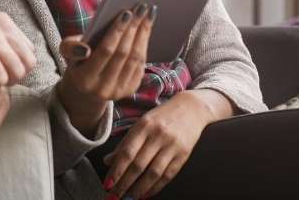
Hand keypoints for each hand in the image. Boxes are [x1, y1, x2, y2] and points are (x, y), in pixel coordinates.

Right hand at [0, 0, 35, 85]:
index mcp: (4, 21)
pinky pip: (1, 78)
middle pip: (29, 62)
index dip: (18, 64)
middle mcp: (4, 29)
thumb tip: (1, 49)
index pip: (29, 48)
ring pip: (19, 72)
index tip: (1, 70)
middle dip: (16, 76)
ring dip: (4, 83)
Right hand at [56, 3, 154, 134]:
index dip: (117, 31)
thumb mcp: (67, 51)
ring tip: (147, 13)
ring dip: (143, 33)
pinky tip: (146, 27)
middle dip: (134, 28)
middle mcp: (103, 89)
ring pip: (135, 58)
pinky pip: (141, 63)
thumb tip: (86, 49)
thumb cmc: (77, 58)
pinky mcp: (131, 89)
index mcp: (85, 79)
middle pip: (123, 53)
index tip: (127, 12)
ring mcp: (119, 91)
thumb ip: (70, 48)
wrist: (87, 84)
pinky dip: (144, 43)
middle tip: (141, 7)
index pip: (105, 51)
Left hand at [103, 90, 233, 198]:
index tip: (108, 184)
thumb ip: (125, 143)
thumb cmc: (161, 117)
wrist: (191, 108)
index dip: (117, 170)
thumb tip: (108, 161)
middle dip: (125, 183)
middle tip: (114, 197)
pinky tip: (146, 194)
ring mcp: (172, 145)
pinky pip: (168, 175)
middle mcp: (157, 135)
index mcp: (143, 126)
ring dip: (140, 189)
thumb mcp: (141, 124)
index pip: (127, 152)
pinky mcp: (183, 154)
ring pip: (153, 173)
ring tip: (129, 198)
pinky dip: (156, 187)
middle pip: (139, 164)